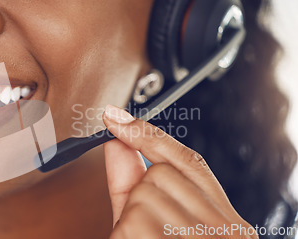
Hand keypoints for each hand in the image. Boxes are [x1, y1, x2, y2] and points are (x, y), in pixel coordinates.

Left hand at [103, 105, 256, 238]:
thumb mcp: (155, 226)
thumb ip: (136, 186)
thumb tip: (117, 142)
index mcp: (227, 223)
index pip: (191, 161)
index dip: (149, 136)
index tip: (117, 119)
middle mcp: (224, 229)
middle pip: (160, 174)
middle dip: (142, 196)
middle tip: (152, 228)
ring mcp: (203, 238)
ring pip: (143, 195)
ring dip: (131, 220)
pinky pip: (131, 220)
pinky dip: (125, 234)